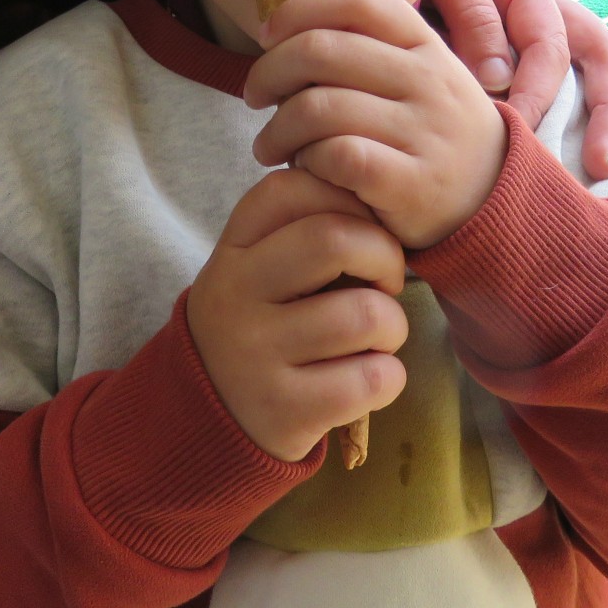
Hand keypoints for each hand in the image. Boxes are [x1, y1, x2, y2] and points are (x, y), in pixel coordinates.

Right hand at [186, 168, 409, 462]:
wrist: (214, 419)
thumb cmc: (263, 326)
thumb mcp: (259, 269)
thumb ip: (303, 229)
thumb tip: (377, 204)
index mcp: (231, 251)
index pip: (292, 188)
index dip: (347, 199)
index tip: (362, 230)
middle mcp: (235, 295)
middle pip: (335, 239)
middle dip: (385, 256)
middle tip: (385, 283)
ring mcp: (255, 354)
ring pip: (366, 314)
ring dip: (393, 326)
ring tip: (375, 339)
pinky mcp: (285, 409)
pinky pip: (373, 377)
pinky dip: (389, 376)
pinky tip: (366, 379)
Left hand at [247, 0, 507, 248]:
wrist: (496, 203)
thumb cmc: (434, 133)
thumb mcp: (422, 76)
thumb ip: (371, 48)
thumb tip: (288, 30)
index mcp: (426, 45)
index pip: (355, 1)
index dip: (298, 10)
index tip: (266, 36)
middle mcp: (429, 81)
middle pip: (321, 51)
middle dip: (268, 72)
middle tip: (254, 96)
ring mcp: (424, 132)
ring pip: (318, 107)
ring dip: (276, 129)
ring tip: (267, 146)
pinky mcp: (412, 183)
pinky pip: (336, 156)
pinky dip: (306, 161)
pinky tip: (302, 170)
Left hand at [427, 0, 607, 178]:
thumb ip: (470, 10)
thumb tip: (498, 77)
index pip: (549, 42)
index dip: (537, 90)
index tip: (515, 130)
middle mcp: (543, 2)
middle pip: (600, 53)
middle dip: (606, 111)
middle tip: (597, 166)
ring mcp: (536, 26)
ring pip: (592, 68)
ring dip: (604, 116)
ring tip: (602, 169)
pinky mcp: (516, 49)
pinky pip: (557, 83)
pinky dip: (566, 117)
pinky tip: (562, 158)